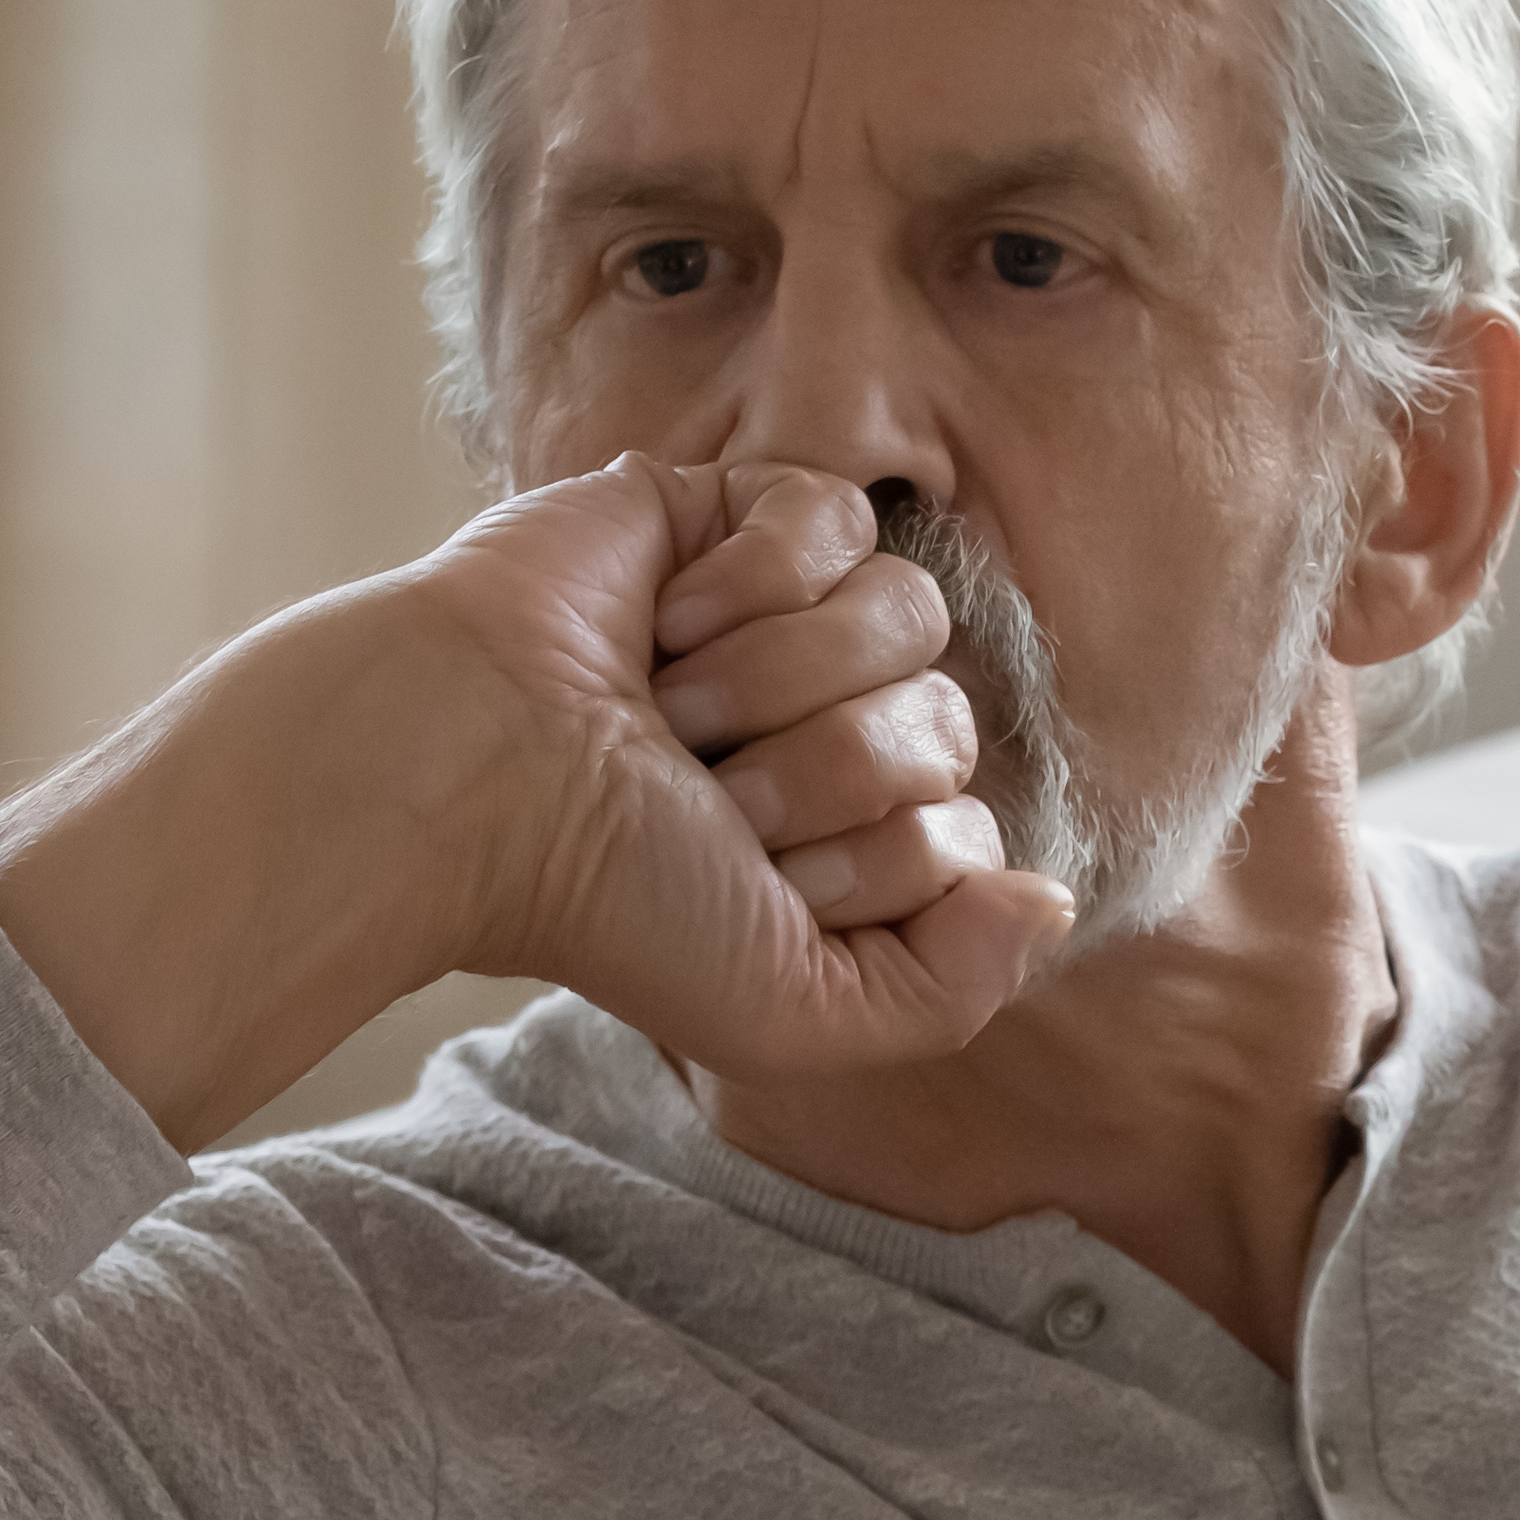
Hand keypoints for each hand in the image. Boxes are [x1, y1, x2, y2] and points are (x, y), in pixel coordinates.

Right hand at [0, 458, 1073, 1144]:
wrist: (469, 781)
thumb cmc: (606, 902)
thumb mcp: (791, 1011)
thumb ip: (949, 993)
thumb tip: (1050, 899)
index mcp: (847, 836)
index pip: (965, 832)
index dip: (864, 865)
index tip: (743, 875)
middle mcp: (828, 723)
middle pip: (946, 725)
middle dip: (818, 775)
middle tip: (695, 788)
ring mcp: (786, 613)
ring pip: (909, 617)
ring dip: (778, 680)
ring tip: (668, 710)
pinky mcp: (732, 508)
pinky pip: (838, 516)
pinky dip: (749, 581)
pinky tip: (662, 623)